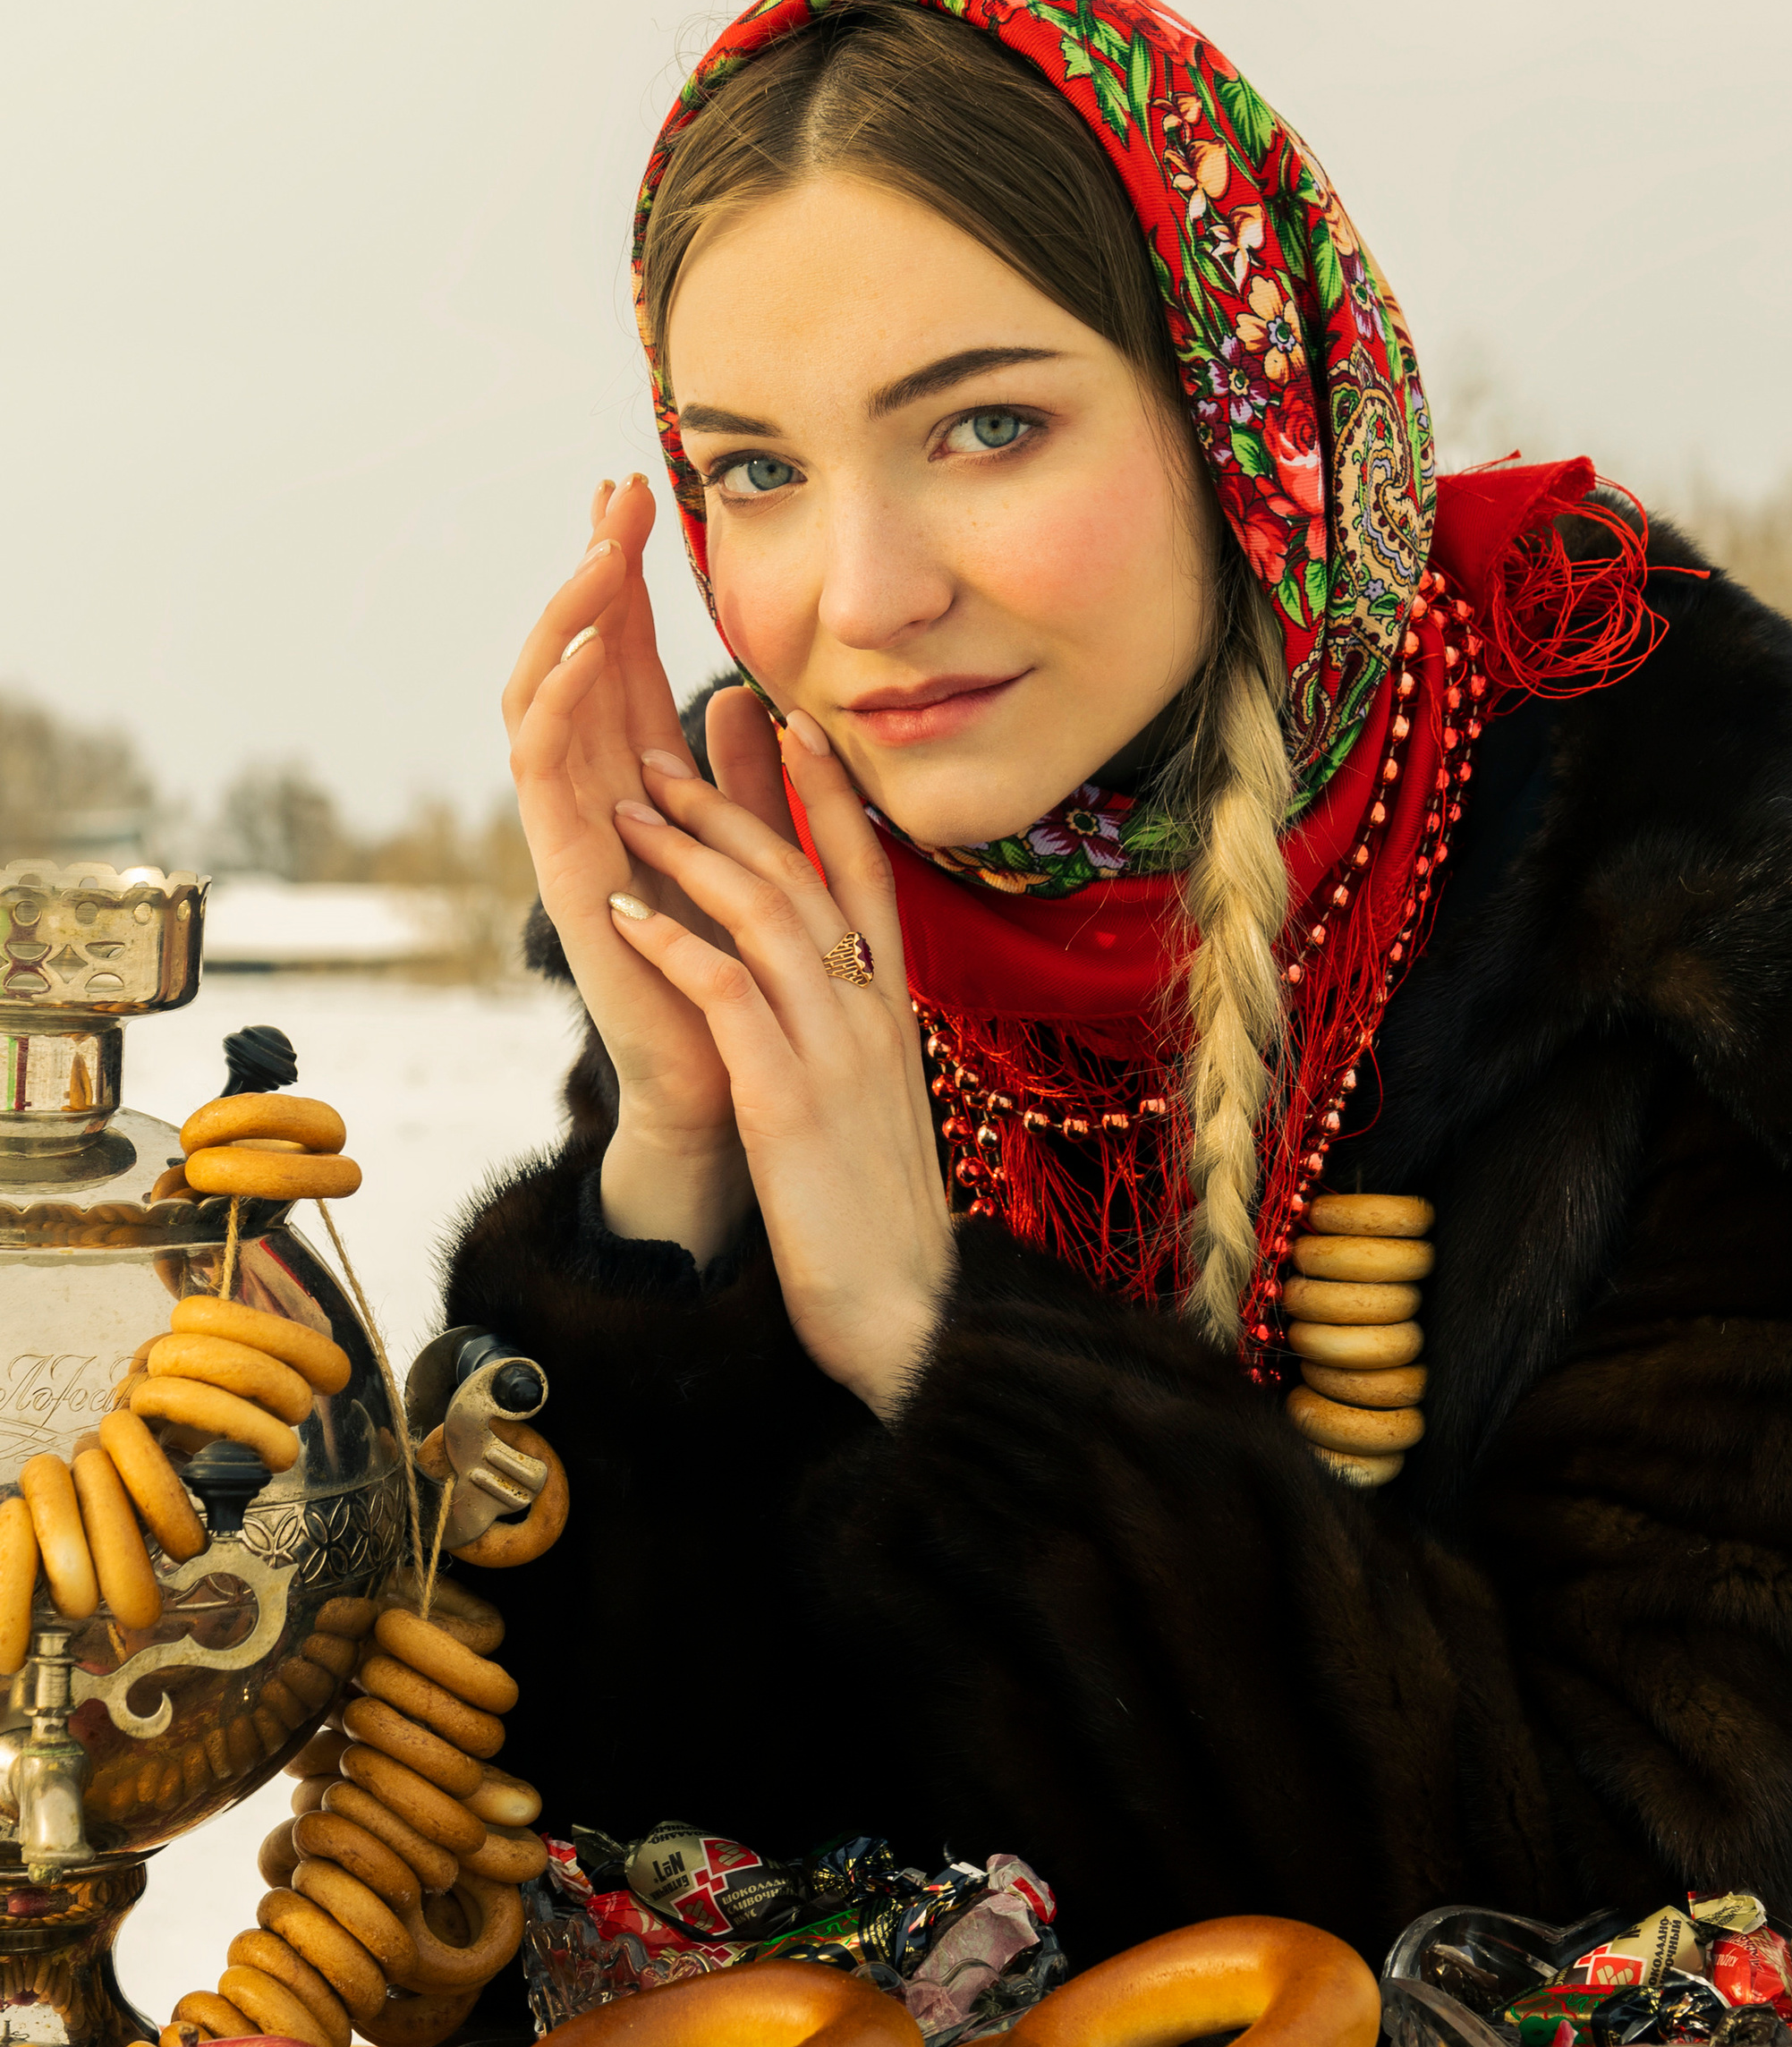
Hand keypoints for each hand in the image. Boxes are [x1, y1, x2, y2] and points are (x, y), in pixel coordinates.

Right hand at [503, 477, 754, 1251]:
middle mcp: (593, 794)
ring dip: (566, 619)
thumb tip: (749, 689)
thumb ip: (744, 775)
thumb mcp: (751, 848)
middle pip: (573, 654)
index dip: (626, 575)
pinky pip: (540, 771)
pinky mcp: (564, 870)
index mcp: (638, 781)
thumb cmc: (735, 974)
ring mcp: (569, 829)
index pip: (621, 655)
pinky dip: (554, 705)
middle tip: (617, 488)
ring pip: (543, 697)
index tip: (644, 493)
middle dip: (592, 569)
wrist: (723, 1082)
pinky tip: (580, 652)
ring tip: (599, 550)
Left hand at [603, 707, 955, 1414]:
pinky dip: (674, 942)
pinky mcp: (789, 1101)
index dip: (832, 795)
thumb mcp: (880, 1113)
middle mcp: (874, 1017)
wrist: (912, 1320)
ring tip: (627, 805)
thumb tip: (831, 1002)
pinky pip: (728, 992)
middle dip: (734, 803)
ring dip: (691, 850)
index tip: (792, 726)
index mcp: (896, 1016)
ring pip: (767, 912)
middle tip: (664, 753)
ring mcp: (836, 1053)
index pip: (870, 875)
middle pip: (807, 874)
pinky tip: (623, 913)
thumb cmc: (884, 1231)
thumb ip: (855, 1045)